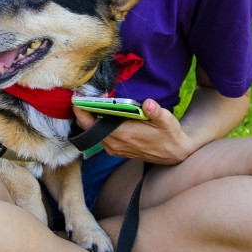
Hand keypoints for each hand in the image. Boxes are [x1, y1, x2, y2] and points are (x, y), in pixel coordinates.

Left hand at [72, 98, 195, 164]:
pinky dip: (95, 126)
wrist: (174, 154)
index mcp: (124, 134)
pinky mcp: (116, 150)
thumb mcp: (167, 121)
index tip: (77, 98)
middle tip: (82, 96)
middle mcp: (115, 143)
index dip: (82, 111)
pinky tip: (99, 114)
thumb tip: (148, 103)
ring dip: (88, 119)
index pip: (93, 125)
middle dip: (83, 112)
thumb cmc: (169, 135)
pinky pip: (98, 137)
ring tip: (90, 102)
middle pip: (88, 128)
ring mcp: (114, 148)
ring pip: (92, 133)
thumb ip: (156, 112)